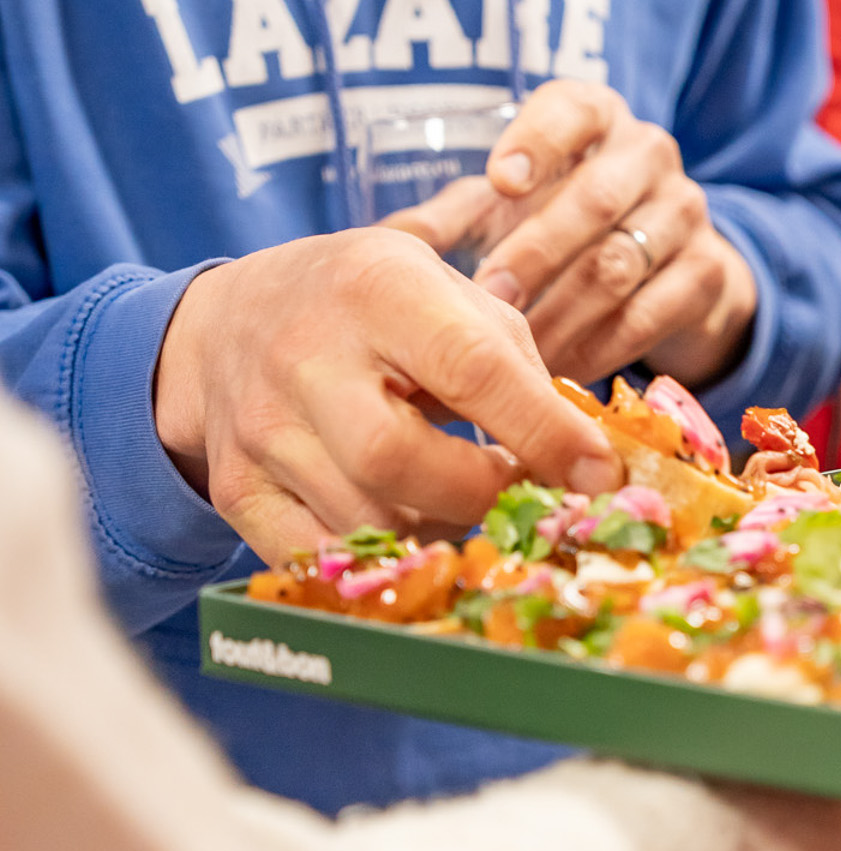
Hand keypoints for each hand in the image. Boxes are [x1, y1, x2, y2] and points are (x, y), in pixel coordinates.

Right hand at [154, 229, 621, 565]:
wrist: (232, 320)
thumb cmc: (370, 307)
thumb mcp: (444, 291)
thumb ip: (513, 361)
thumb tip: (583, 458)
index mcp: (378, 288)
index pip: (472, 367)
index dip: (545, 431)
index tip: (598, 474)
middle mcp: (306, 357)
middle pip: (397, 459)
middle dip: (482, 496)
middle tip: (521, 496)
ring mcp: (260, 429)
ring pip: (363, 520)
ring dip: (437, 531)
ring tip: (462, 502)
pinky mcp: (236, 489)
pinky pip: (316, 558)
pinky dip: (378, 562)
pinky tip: (408, 529)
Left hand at [450, 80, 755, 389]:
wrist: (666, 269)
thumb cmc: (562, 225)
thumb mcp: (505, 212)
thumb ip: (448, 221)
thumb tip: (380, 248)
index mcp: (595, 117)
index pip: (572, 110)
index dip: (538, 143)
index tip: (498, 184)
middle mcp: (648, 153)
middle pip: (594, 200)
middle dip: (536, 253)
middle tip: (491, 298)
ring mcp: (686, 213)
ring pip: (620, 264)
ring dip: (560, 314)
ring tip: (515, 353)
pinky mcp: (708, 273)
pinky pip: (650, 315)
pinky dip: (600, 348)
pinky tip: (560, 372)